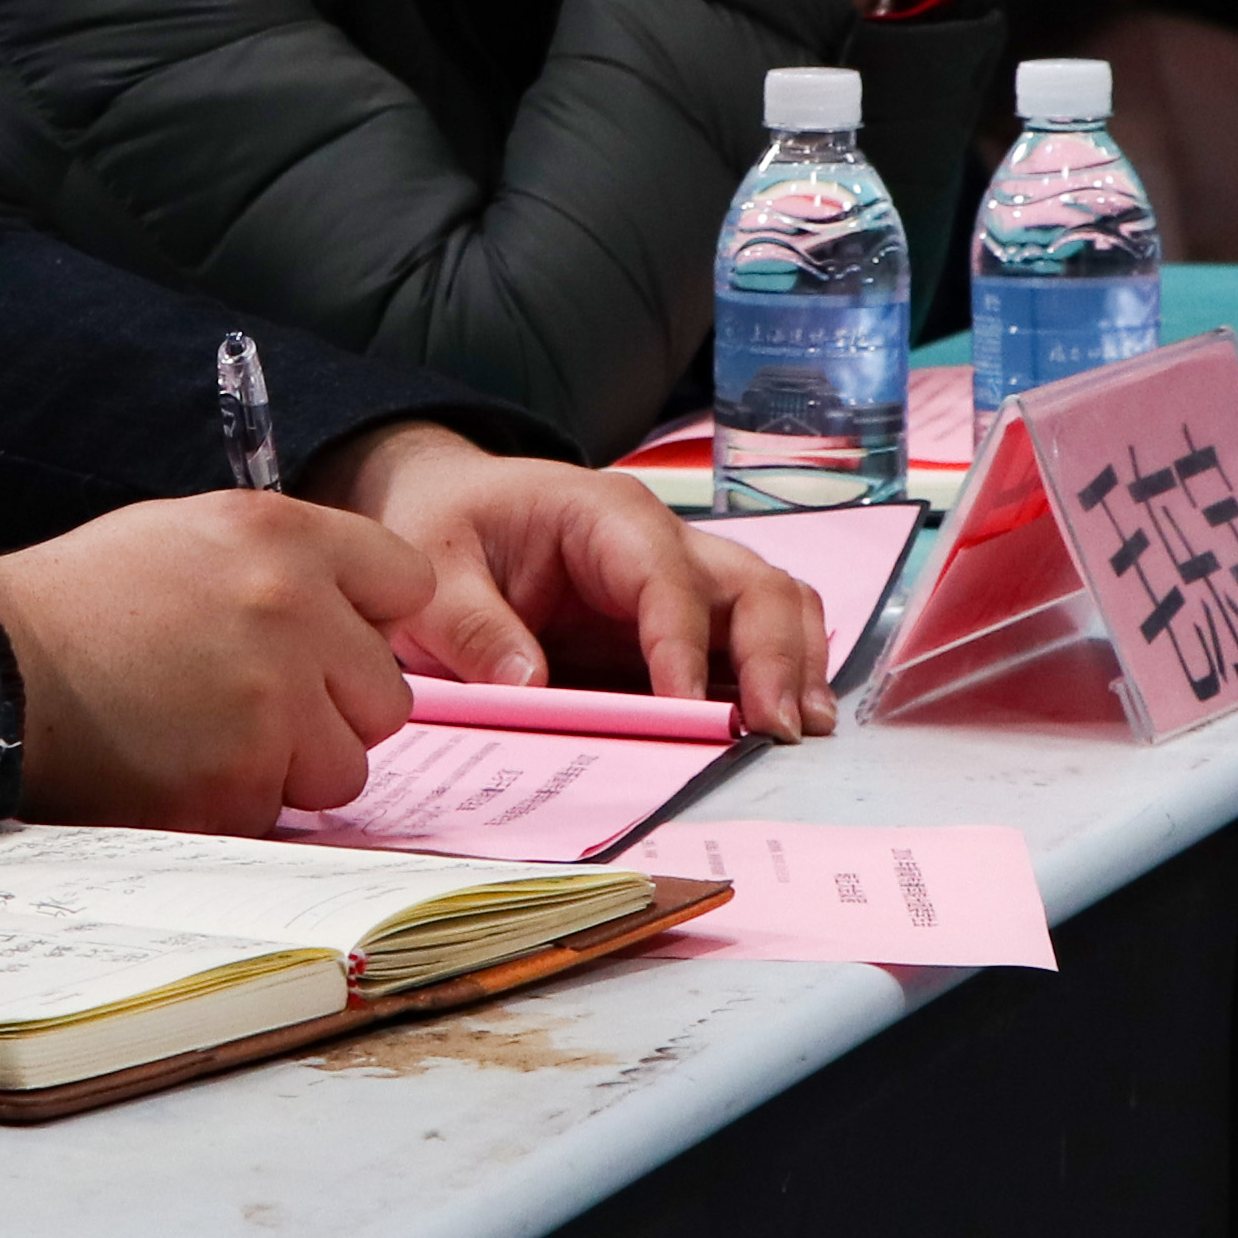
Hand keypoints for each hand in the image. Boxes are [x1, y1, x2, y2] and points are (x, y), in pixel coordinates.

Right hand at [0, 492, 434, 830]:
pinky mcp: (238, 780)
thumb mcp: (189, 535)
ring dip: (291, 767)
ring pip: (346, 766)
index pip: (406, 581)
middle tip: (258, 706)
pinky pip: (280, 813)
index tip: (330, 641)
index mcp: (282, 536)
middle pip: (388, 694)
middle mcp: (291, 610)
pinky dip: (237, 804)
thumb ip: (287, 566)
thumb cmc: (83, 603)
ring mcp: (270, 701)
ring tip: (212, 738)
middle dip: (333, 710)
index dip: (368, 620)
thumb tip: (360, 617)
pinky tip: (179, 767)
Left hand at [303, 421, 841, 738]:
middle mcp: (665, 540)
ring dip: (796, 665)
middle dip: (774, 657)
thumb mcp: (434, 571)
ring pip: (773, 605)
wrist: (452, 503)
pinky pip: (755, 635)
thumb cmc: (448, 526)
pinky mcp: (687, 618)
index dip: (682, 647)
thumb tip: (528, 686)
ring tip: (803, 733)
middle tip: (776, 731)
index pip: (666, 580)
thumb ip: (471, 626)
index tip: (687, 712)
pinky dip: (781, 674)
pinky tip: (786, 724)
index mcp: (605, 515)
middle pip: (751, 585)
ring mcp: (685, 577)